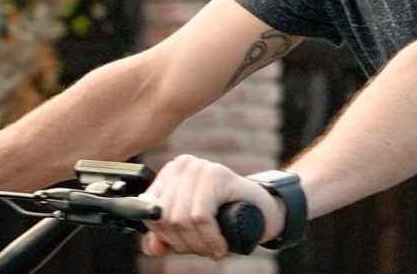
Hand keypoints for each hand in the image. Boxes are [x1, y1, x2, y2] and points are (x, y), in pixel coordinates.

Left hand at [138, 155, 281, 258]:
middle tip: (204, 250)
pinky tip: (221, 247)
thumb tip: (152, 248)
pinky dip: (210, 239)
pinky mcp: (216, 175)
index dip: (165, 237)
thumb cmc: (227, 218)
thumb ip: (166, 237)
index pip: (150, 212)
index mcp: (170, 173)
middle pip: (165, 217)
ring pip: (181, 219)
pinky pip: (200, 217)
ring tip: (213, 249)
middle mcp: (182, 165)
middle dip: (183, 243)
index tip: (184, 247)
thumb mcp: (191, 229)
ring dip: (198, 244)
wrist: (266, 212)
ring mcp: (199, 167)